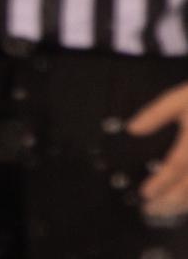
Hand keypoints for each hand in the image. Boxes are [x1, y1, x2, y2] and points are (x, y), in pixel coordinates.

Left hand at [129, 81, 187, 218]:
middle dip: (168, 201)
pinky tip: (180, 206)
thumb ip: (155, 114)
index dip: (161, 182)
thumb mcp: (178, 100)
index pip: (177, 166)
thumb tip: (131, 129)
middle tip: (148, 209)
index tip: (144, 193)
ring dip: (181, 205)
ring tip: (160, 212)